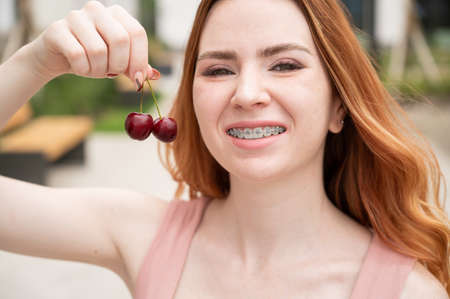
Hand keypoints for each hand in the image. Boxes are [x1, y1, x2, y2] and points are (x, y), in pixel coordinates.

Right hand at [28, 1, 157, 87]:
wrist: (56, 57)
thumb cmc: (93, 58)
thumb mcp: (118, 62)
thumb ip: (136, 67)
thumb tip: (153, 75)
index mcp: (117, 13)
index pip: (137, 32)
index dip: (140, 59)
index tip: (137, 78)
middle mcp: (97, 9)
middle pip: (120, 40)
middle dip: (119, 65)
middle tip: (112, 73)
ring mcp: (75, 17)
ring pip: (98, 50)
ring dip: (99, 70)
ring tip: (94, 69)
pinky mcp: (57, 29)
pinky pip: (78, 56)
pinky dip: (83, 70)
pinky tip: (80, 68)